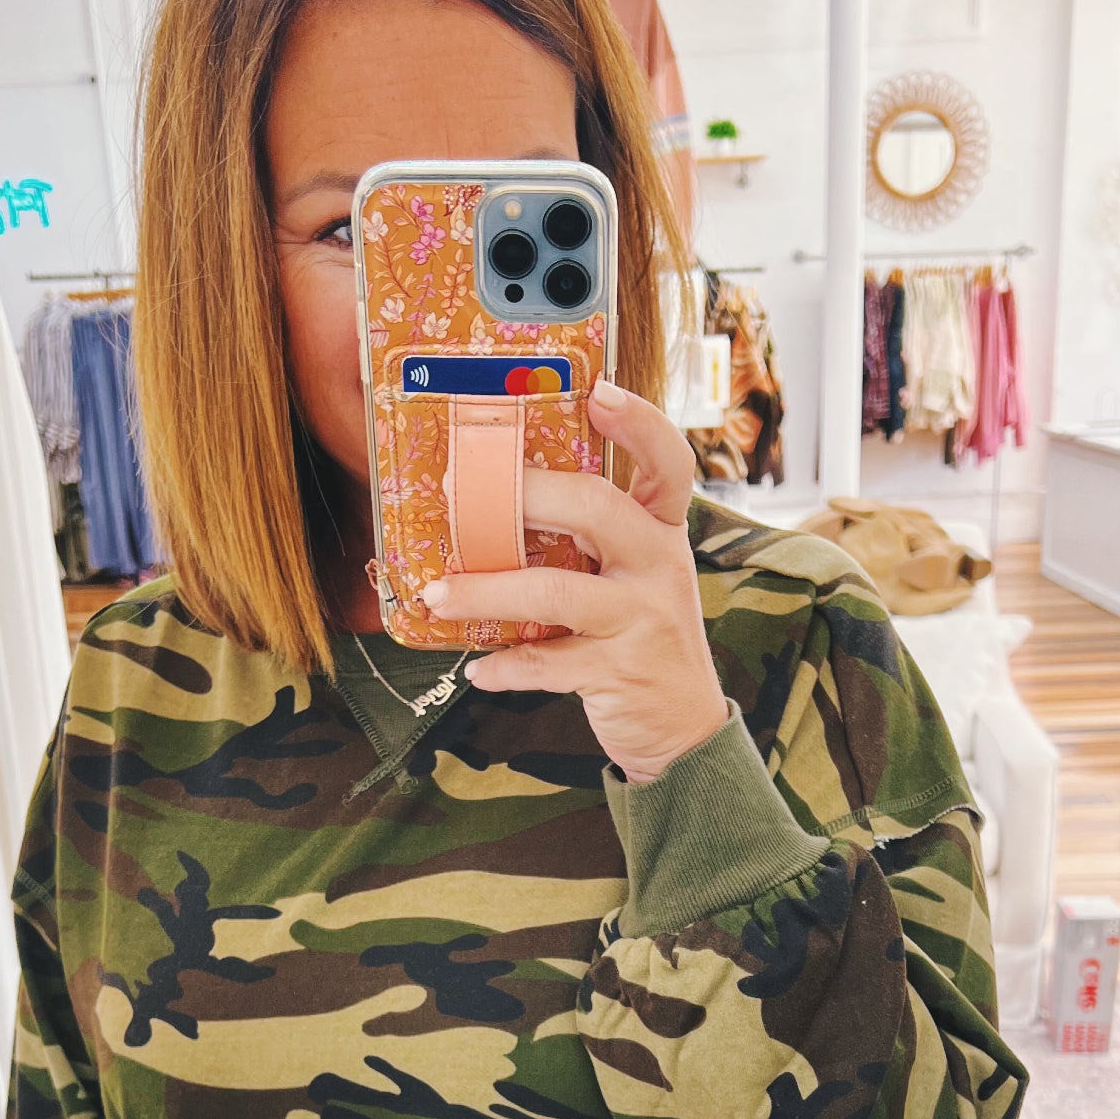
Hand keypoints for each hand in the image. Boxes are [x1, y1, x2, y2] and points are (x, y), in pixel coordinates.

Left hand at [422, 376, 729, 782]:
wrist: (682, 728)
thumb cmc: (639, 637)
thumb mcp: (632, 577)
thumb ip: (590, 540)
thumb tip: (497, 502)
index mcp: (662, 531)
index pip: (667, 462)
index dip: (637, 422)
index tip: (597, 390)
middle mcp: (659, 566)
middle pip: (595, 509)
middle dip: (524, 495)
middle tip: (458, 494)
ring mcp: (643, 619)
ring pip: (556, 592)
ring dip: (486, 592)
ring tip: (437, 596)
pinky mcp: (620, 671)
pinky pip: (549, 663)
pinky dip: (506, 667)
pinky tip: (477, 669)